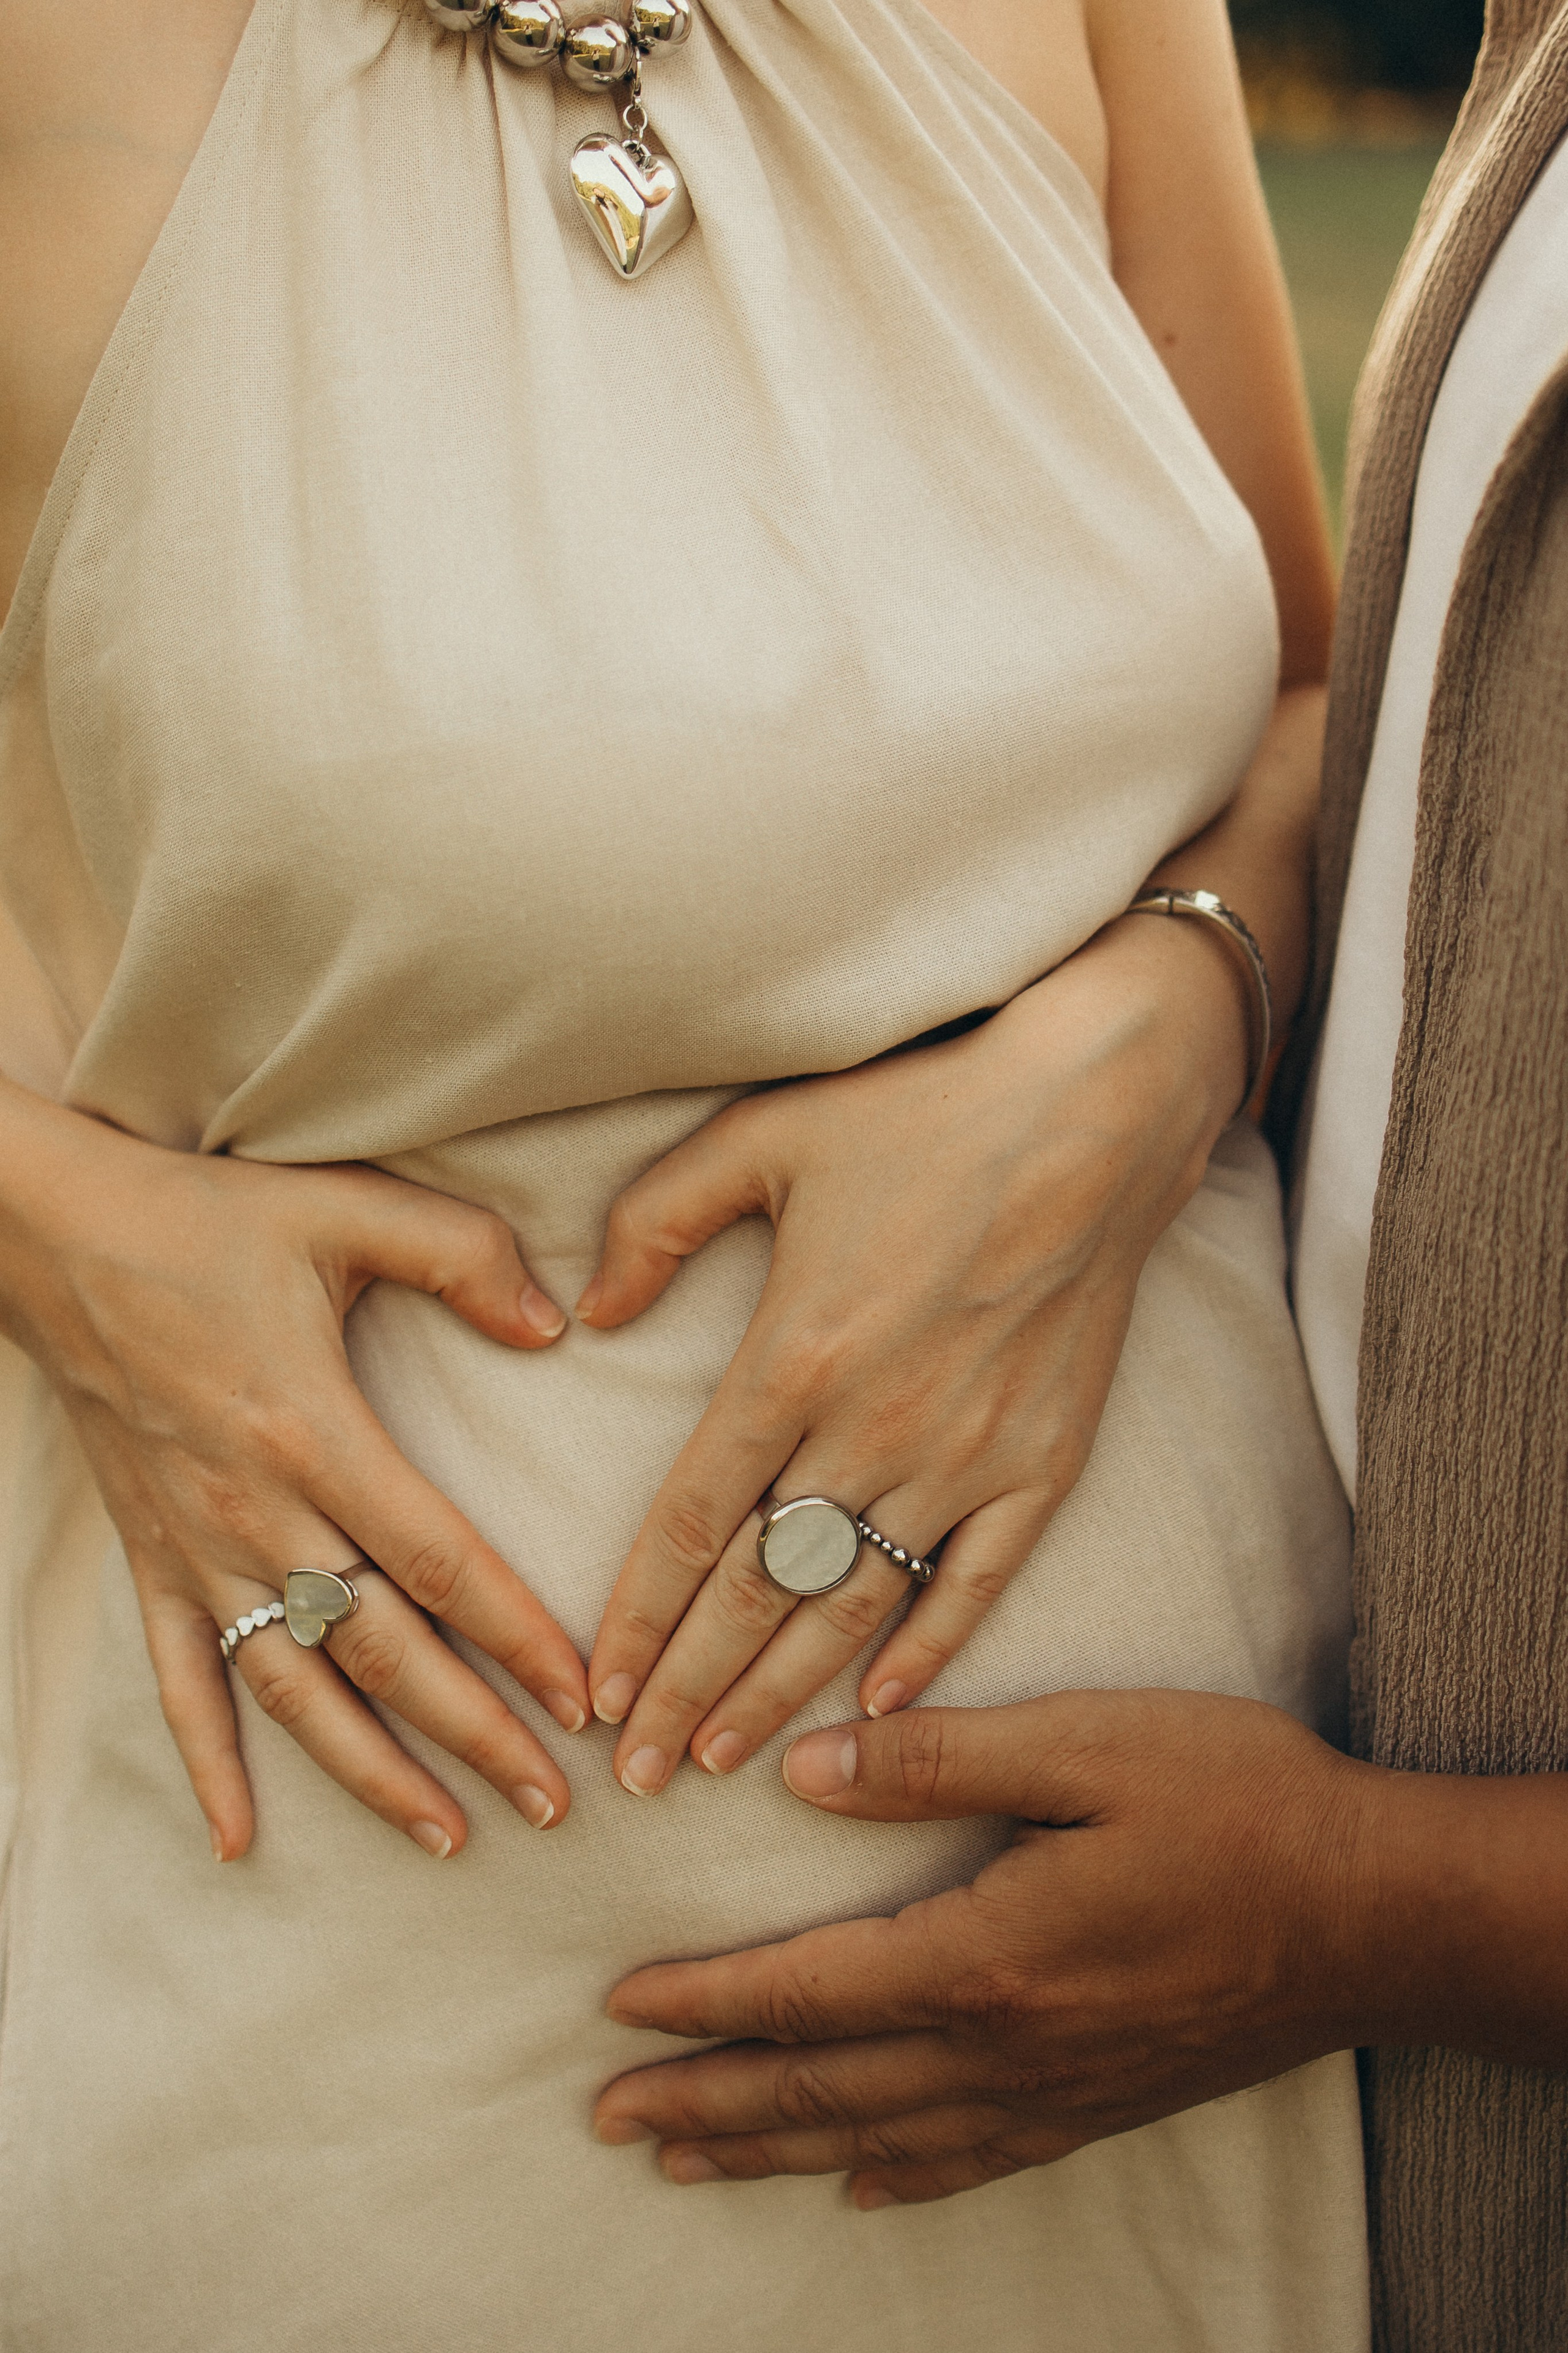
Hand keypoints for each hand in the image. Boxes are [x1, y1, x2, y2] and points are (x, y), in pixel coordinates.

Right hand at [0, 1083, 589, 1858]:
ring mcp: (196, 1546)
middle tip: (553, 1801)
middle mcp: (254, 1511)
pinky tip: (239, 1841)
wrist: (55, 1237)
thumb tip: (554, 1322)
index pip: (439, 1562)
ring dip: (370, 1774)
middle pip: (381, 1652)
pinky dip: (208, 1765)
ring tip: (448, 1836)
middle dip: (472, 1735)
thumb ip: (460, 1251)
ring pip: (293, 1691)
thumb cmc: (209, 1220)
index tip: (584, 1697)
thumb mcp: (343, 1204)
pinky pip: (179, 1681)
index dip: (516, 1637)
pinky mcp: (150, 1558)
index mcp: (313, 1431)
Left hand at [580, 913, 1250, 1794]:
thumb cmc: (922, 1111)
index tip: (595, 1692)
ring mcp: (967, 1453)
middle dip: (689, 1690)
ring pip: (856, 1606)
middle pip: (760, 1592)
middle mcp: (874, 1426)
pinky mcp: (1045, 1461)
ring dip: (784, 1692)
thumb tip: (587, 1314)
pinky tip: (878, 1706)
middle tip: (635, 1774)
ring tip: (725, 1761)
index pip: (693, 1524)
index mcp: (793, 1357)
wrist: (1095, 1109)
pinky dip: (927, 1649)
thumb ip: (656, 1222)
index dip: (637, 1620)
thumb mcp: (759, 1135)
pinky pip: (977, 1580)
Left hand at [594, 1691, 1373, 2203]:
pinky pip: (974, 2161)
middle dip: (705, 2102)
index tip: (618, 2007)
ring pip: (879, 2138)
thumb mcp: (1088, 1745)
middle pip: (820, 2089)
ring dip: (774, 2150)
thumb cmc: (1238, 1805)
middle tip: (609, 2116)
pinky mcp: (1102, 2102)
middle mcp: (1005, 2046)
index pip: (806, 1993)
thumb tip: (802, 1770)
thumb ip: (937, 1761)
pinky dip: (898, 2177)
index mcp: (985, 1955)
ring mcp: (1056, 2089)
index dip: (704, 2003)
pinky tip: (860, 2186)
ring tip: (689, 2159)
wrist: (1376, 1913)